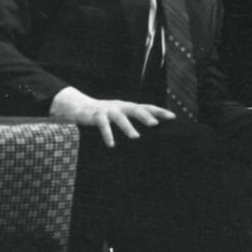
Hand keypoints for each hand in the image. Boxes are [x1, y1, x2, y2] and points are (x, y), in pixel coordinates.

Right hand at [49, 86, 175, 146]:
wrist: (79, 108)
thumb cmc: (104, 115)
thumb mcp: (120, 116)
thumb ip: (132, 121)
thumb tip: (151, 132)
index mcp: (128, 107)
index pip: (146, 107)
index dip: (159, 111)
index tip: (173, 117)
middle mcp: (120, 107)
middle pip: (135, 109)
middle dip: (145, 116)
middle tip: (155, 124)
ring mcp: (108, 110)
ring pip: (119, 117)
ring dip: (128, 127)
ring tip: (136, 137)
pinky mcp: (95, 116)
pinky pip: (102, 125)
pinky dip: (107, 134)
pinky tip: (111, 144)